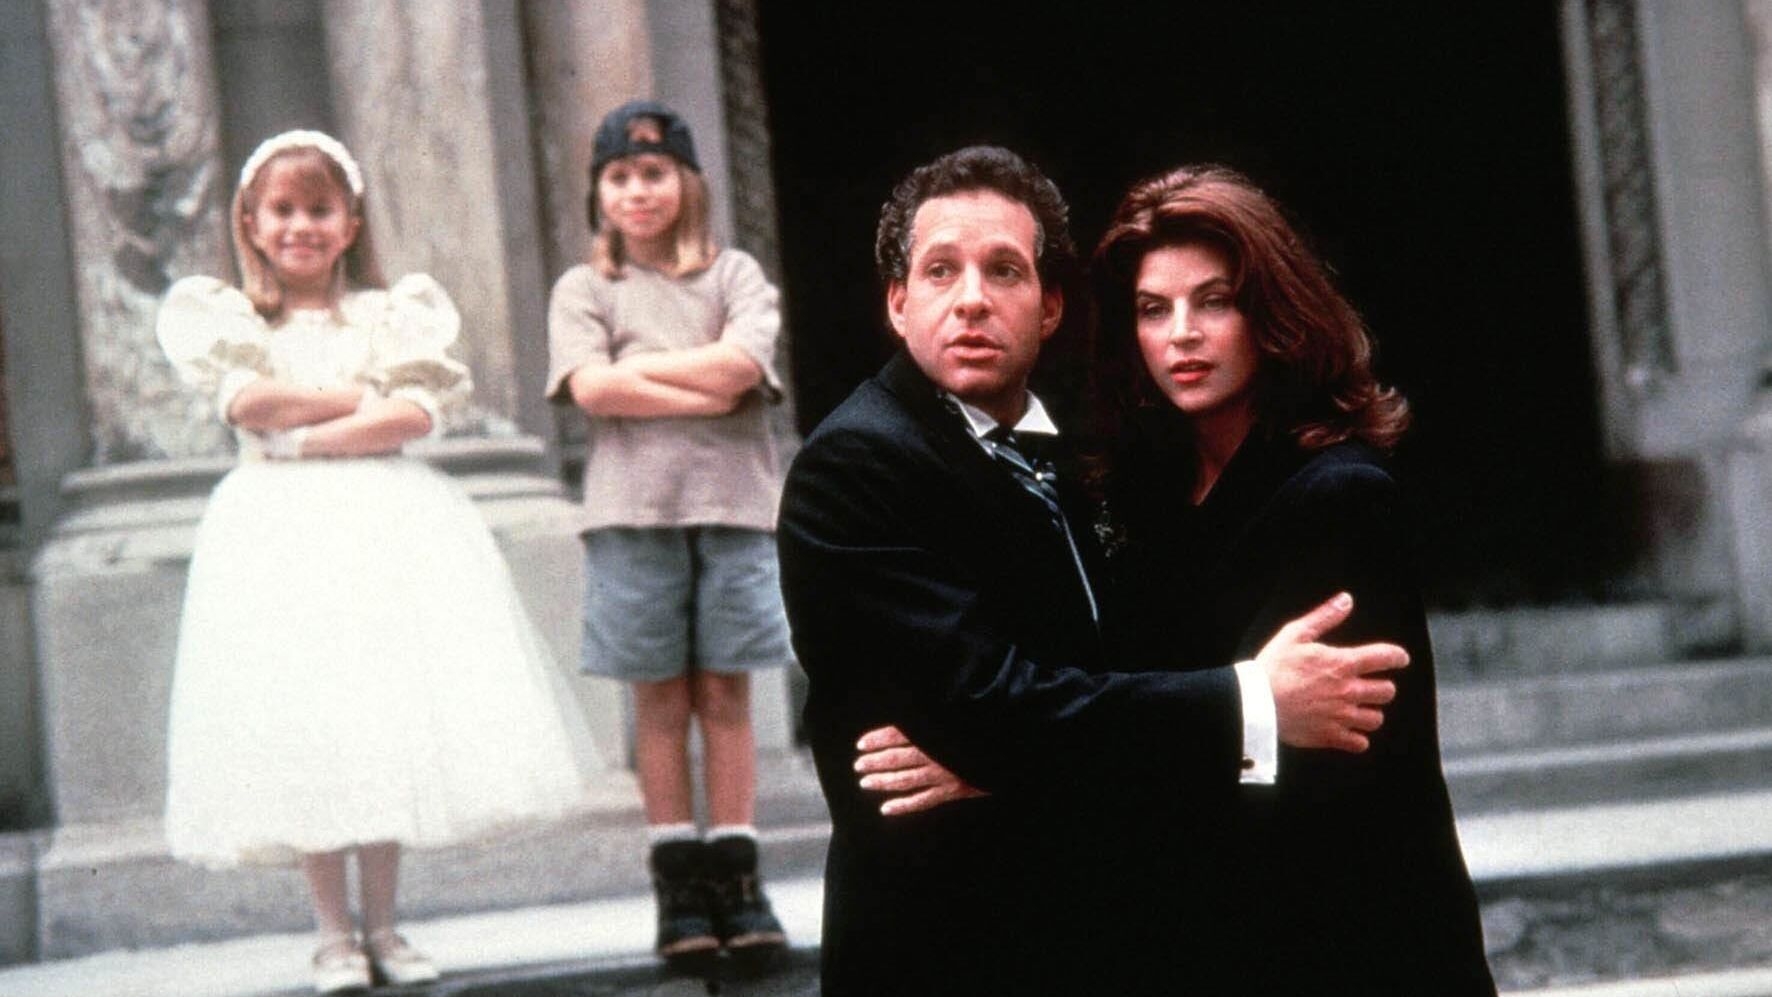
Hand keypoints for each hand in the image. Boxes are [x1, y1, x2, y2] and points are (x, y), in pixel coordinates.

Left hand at [855, 725, 986, 815]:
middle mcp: (935, 753)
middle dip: (875, 761)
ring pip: (905, 780)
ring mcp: (942, 774)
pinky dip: (903, 806)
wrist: (1007, 754)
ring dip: (883, 781)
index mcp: (934, 733)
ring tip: (865, 783)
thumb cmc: (979, 733)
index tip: (860, 745)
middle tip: (858, 765)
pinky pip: (923, 801)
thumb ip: (933, 722)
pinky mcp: (952, 791)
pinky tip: (886, 810)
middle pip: (897, 758)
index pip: (899, 735)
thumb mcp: (957, 721)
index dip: (877, 740)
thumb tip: (907, 721)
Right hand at [1257, 593, 1406, 752]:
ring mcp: (1341, 716)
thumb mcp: (1295, 633)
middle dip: (1382, 686)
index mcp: (1342, 664)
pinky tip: (1349, 730)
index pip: (1385, 657)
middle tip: (1371, 684)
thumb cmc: (1273, 667)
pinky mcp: (1330, 736)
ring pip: (1376, 719)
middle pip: (1387, 691)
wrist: (1255, 703)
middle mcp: (1348, 691)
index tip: (1399, 658)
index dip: (1397, 656)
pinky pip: (1360, 743)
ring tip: (1359, 708)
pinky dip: (1358, 738)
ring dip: (1371, 712)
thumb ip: (1324, 617)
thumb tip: (1346, 600)